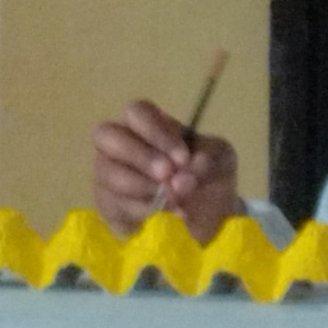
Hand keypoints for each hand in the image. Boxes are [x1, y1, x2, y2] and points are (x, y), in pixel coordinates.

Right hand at [94, 101, 241, 237]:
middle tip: (167, 176)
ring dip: (142, 186)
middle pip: (106, 135)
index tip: (183, 158)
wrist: (205, 215)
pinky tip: (167, 213)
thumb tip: (181, 179)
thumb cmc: (207, 174)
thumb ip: (208, 160)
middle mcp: (120, 142)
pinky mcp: (108, 203)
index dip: (155, 133)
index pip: (137, 112)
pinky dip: (142, 210)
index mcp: (147, 123)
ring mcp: (108, 172)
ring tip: (174, 199)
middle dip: (139, 156)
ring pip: (107, 172)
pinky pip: (112, 203)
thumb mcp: (221, 160)